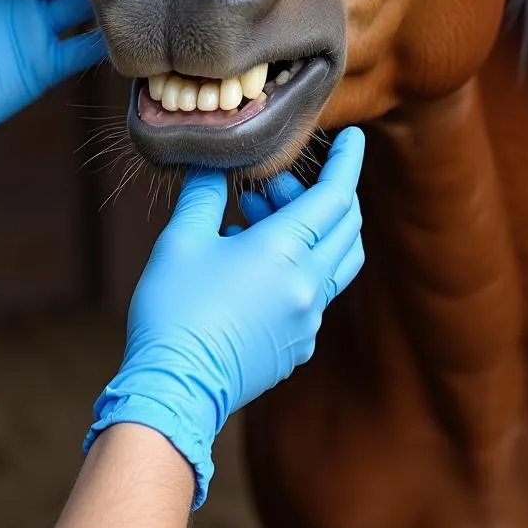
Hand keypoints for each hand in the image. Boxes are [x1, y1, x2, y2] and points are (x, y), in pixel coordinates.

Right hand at [83, 127, 365, 509]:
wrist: (174, 389)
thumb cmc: (173, 309)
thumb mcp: (181, 239)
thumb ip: (203, 193)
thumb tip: (211, 165)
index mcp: (285, 252)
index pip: (336, 196)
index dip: (348, 163)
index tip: (354, 138)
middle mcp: (308, 286)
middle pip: (345, 227)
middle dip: (318, 194)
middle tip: (273, 184)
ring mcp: (307, 321)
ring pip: (335, 261)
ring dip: (310, 230)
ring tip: (254, 219)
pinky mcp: (297, 346)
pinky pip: (314, 293)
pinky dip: (298, 266)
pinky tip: (249, 266)